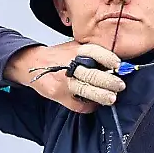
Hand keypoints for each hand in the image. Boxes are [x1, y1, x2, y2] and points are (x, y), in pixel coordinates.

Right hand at [4, 43, 124, 112]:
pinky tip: (95, 103)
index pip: (96, 52)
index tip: (118, 65)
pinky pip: (78, 104)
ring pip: (86, 91)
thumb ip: (93, 53)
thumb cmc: (59, 55)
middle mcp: (69, 65)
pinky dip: (89, 106)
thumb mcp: (75, 46)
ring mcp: (64, 82)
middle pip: (93, 74)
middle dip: (110, 82)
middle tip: (120, 85)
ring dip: (102, 96)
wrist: (33, 63)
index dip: (109, 59)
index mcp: (76, 50)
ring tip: (112, 97)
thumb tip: (117, 64)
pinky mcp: (59, 95)